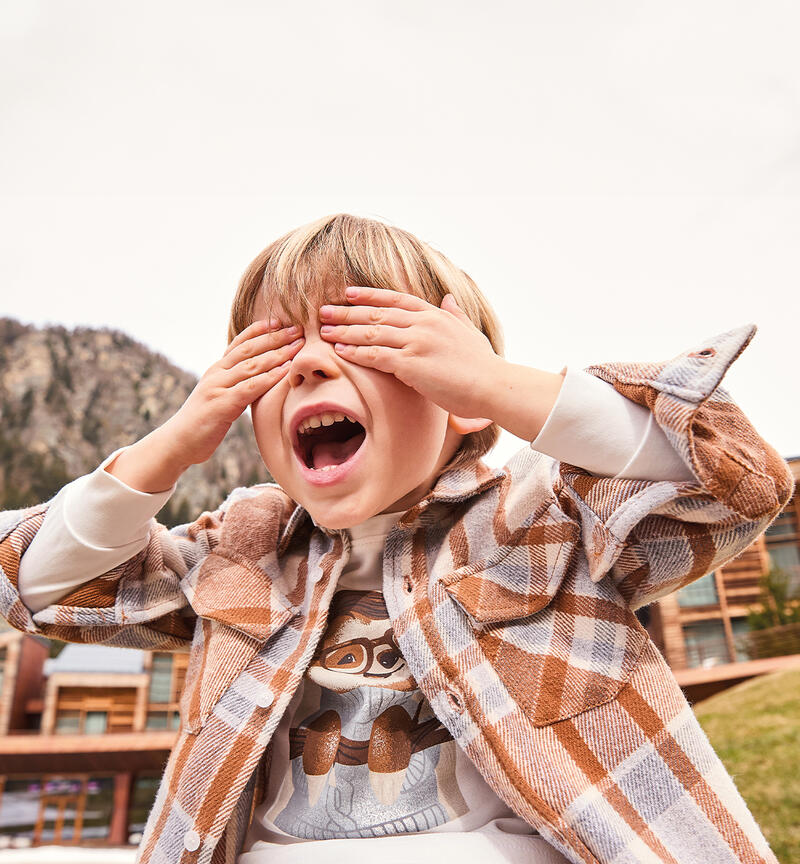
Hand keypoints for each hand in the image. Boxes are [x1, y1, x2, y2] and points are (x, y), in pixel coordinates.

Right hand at [165, 320, 304, 466]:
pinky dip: (270, 377)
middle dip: (275, 337)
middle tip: (298, 329)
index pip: (239, 343)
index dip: (259, 330)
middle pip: (249, 349)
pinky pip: (250, 387)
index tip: (279, 321)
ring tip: (298, 345)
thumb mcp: (219, 397)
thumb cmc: (203, 422)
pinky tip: (286, 370)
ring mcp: (218, 387)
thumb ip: (235, 385)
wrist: (178, 442)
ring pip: (252, 365)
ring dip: (278, 354)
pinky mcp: (222, 404)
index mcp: (216, 369)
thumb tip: (257, 380)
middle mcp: (216, 373)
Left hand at [319, 286, 498, 422]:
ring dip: (345, 330)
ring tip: (324, 330)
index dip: (370, 295)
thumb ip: (456, 314)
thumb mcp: (469, 332)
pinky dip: (355, 351)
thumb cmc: (483, 366)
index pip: (396, 299)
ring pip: (372, 331)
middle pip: (377, 313)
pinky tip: (339, 351)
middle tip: (324, 311)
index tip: (348, 292)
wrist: (494, 386)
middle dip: (347, 311)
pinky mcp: (412, 364)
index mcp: (436, 314)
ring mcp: (417, 342)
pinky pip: (375, 354)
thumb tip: (449, 298)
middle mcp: (424, 323)